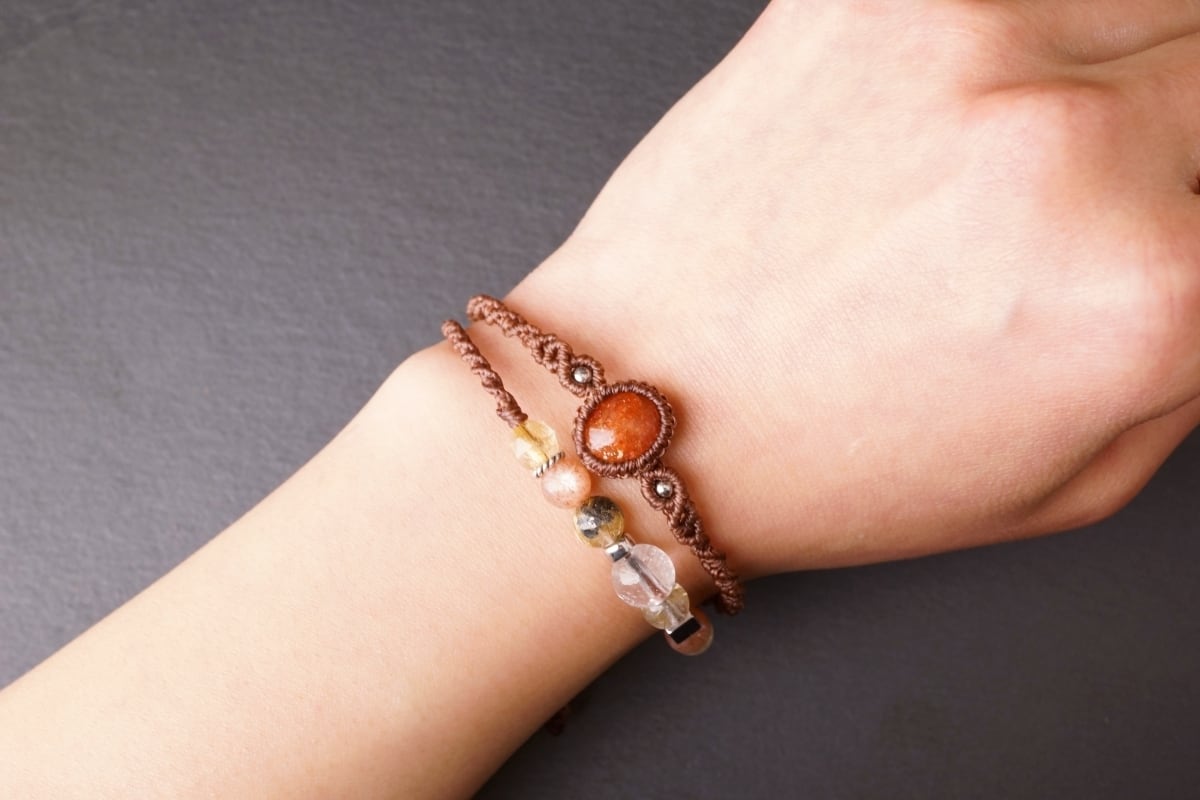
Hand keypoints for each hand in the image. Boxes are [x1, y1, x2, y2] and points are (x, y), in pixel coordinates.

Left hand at [505, 0, 1199, 579]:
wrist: (648, 402)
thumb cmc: (831, 461)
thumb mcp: (1076, 474)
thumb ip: (1199, 341)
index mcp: (1153, 289)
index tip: (1167, 212)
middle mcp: (1072, 147)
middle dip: (1183, 131)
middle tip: (1115, 189)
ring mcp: (964, 42)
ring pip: (1140, 0)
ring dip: (1120, 60)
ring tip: (1040, 142)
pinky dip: (1020, 31)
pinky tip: (974, 93)